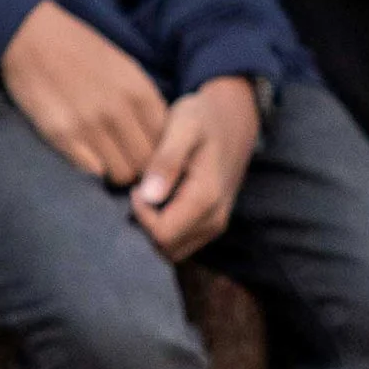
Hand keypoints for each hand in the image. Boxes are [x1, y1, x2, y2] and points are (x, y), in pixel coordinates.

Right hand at [2, 0, 170, 182]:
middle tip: (124, 157)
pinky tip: (85, 153)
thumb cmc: (79, 49)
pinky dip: (92, 168)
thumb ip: (143, 102)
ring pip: (120, 173)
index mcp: (138, 91)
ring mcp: (89, 124)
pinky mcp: (61, 135)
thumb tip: (160, 136)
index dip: (158, 151)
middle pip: (145, 162)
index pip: (165, 142)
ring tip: (105, 157)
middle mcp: (118, 110)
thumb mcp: (123, 66)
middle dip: (138, 165)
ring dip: (115, 169)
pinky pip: (91, 171)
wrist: (31, 36)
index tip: (144, 149)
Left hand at [129, 77, 260, 263]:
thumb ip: (166, 160)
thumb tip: (149, 197)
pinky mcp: (212, 225)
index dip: (141, 213)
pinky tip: (160, 199)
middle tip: (141, 189)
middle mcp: (215, 219)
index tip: (136, 184)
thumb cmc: (203, 118)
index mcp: (206, 198)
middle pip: (165, 247)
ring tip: (150, 193)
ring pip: (172, 250)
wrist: (232, 120)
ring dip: (154, 228)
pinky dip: (165, 228)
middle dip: (145, 224)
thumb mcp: (183, 126)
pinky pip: (181, 243)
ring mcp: (215, 225)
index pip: (161, 234)